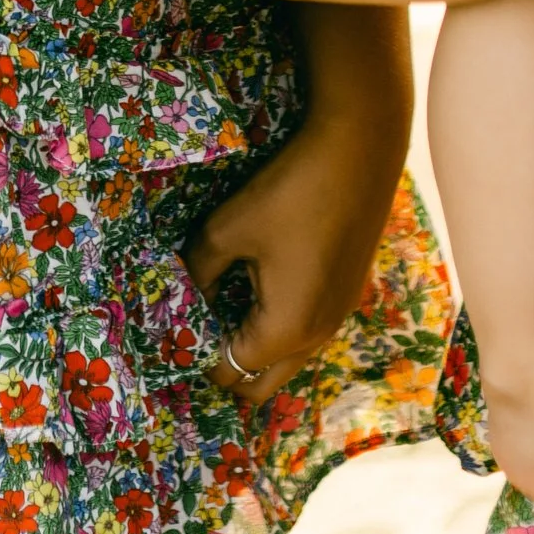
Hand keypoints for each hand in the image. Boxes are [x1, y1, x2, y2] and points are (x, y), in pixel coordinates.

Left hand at [186, 18, 413, 405]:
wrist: (359, 150)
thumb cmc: (289, 192)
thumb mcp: (226, 230)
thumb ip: (197, 271)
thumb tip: (183, 292)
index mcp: (285, 330)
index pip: (228, 371)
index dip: (195, 354)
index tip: (173, 324)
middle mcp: (317, 336)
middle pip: (261, 383)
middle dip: (225, 365)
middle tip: (197, 325)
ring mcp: (338, 315)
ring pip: (287, 359)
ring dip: (254, 345)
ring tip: (224, 303)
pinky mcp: (348, 291)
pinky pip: (306, 331)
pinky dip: (279, 325)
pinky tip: (261, 283)